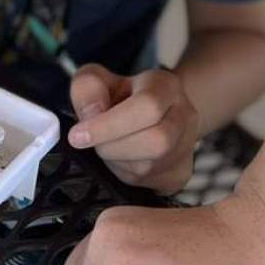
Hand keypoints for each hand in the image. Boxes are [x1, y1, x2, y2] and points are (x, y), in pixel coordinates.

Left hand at [68, 64, 199, 192]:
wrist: (151, 114)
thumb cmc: (120, 96)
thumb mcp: (98, 80)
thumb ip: (88, 88)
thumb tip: (91, 115)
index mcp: (166, 86)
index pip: (147, 106)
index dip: (109, 125)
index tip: (77, 136)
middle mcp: (185, 115)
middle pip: (156, 140)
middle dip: (113, 146)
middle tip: (93, 142)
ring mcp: (187, 147)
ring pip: (149, 166)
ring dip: (116, 161)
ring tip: (108, 147)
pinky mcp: (180, 173)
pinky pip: (150, 184)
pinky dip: (126, 175)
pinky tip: (121, 160)